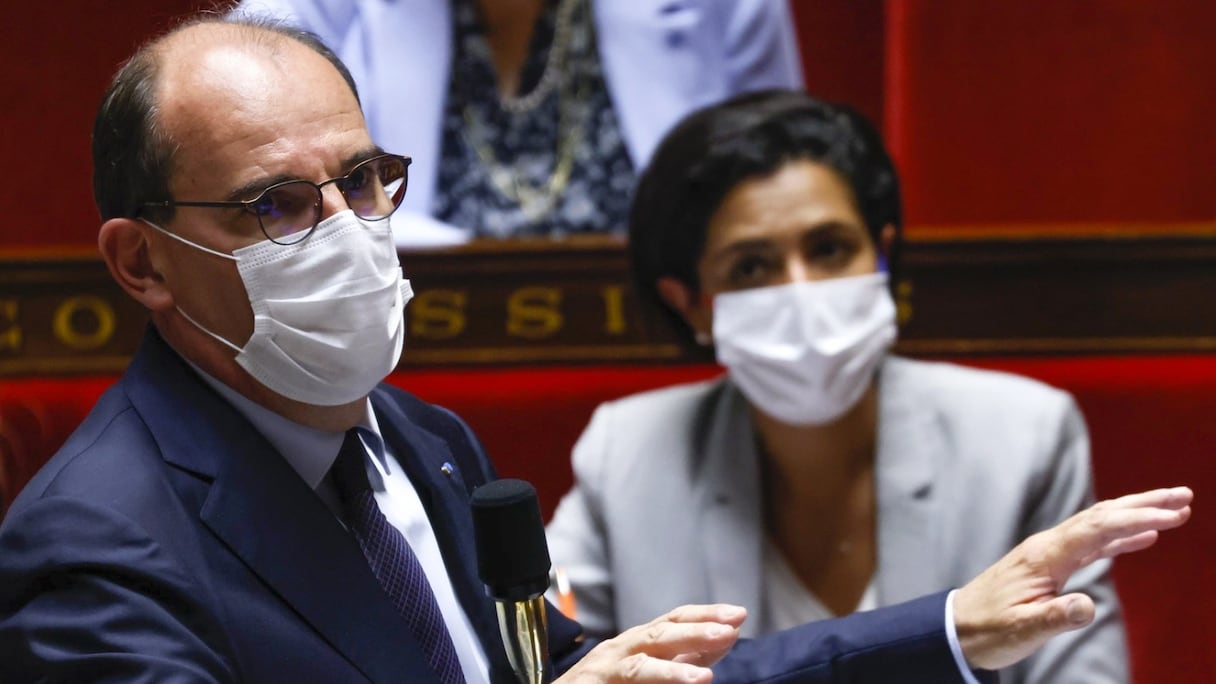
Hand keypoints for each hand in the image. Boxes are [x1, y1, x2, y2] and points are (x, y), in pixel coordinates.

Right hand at [555, 604, 746, 682]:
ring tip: (704, 678)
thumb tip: (727, 637)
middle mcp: (620, 650)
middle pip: (659, 636)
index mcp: (639, 641)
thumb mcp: (650, 666)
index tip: (738, 614)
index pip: (674, 620)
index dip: (705, 615)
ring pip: (638, 669)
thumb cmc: (608, 682)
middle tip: (728, 631)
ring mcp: (602, 672)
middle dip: (694, 632)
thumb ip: (686, 657)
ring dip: (671, 673)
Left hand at [955, 486, 1192, 669]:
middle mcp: (1048, 546)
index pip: (1097, 529)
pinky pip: (1094, 543)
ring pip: (1100, 525)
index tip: (1171, 517)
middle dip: (1144, 504)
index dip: (1135, 520)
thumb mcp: (1023, 628)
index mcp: (1045, 556)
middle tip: (1184, 496)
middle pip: (1102, 516)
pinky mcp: (1052, 564)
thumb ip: (1057, 616)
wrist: (958, 628)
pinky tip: (1145, 536)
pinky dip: (1122, 536)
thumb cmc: (988, 629)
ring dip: (1137, 514)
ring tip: (1175, 507)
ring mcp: (1050, 553)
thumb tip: (1090, 606)